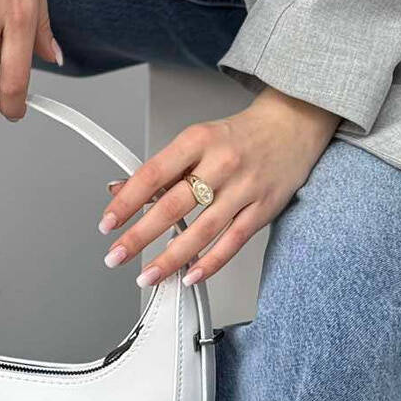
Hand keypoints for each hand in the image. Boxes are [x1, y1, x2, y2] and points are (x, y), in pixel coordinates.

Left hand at [98, 89, 340, 286]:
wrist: (293, 125)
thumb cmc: (240, 136)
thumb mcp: (196, 140)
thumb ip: (161, 169)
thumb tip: (119, 191)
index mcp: (198, 140)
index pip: (153, 174)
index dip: (126, 202)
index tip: (107, 223)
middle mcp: (221, 164)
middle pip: (174, 206)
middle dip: (140, 236)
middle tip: (116, 255)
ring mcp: (244, 188)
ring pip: (202, 230)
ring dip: (170, 258)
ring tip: (147, 274)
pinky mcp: (263, 209)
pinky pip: (232, 242)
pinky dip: (209, 263)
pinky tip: (189, 275)